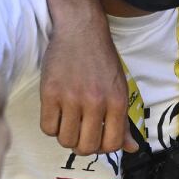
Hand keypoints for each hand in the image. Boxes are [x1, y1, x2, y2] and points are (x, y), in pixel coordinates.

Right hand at [40, 21, 133, 155]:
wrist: (80, 30)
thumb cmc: (102, 59)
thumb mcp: (120, 87)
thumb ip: (124, 120)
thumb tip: (131, 148)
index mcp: (117, 102)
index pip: (112, 145)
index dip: (103, 148)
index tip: (98, 139)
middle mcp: (95, 102)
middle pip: (86, 147)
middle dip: (83, 146)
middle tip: (81, 133)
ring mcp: (71, 98)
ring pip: (65, 140)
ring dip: (66, 136)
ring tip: (69, 121)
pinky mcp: (49, 93)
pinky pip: (47, 127)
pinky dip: (51, 126)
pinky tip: (57, 114)